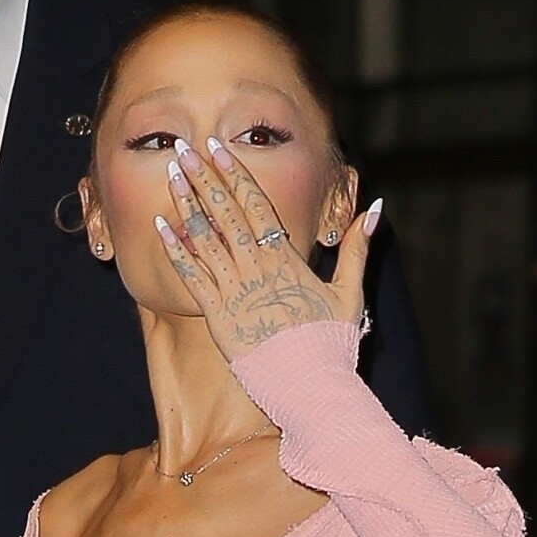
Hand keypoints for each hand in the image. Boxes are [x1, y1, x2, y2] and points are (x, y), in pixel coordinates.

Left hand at [155, 139, 378, 361]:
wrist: (311, 387)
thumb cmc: (331, 345)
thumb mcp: (350, 292)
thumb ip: (358, 247)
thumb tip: (376, 208)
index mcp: (287, 259)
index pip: (257, 205)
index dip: (236, 174)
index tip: (218, 149)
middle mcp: (259, 268)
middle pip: (228, 212)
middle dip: (205, 177)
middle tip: (185, 149)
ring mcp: (237, 291)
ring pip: (207, 238)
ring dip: (187, 204)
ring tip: (171, 175)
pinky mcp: (218, 317)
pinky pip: (192, 276)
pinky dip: (176, 249)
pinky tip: (160, 225)